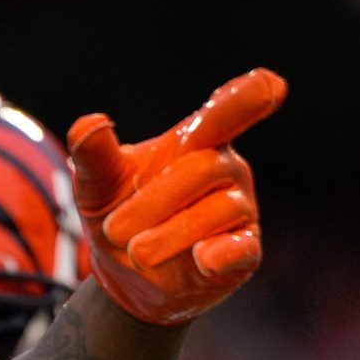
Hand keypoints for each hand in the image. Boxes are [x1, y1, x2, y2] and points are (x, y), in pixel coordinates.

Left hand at [68, 68, 286, 325]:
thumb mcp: (97, 186)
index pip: (225, 112)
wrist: (125, 276)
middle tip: (115, 230)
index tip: (270, 84)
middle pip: (203, 169)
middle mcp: (225, 169)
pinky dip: (224, 254)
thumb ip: (94, 156)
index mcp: (196, 140)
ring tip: (137, 253)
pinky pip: (243, 249)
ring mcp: (239, 210)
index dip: (247, 98)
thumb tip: (88, 124)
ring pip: (220, 211)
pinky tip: (205, 259)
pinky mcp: (243, 252)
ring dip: (170, 235)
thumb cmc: (119, 214)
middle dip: (154, 202)